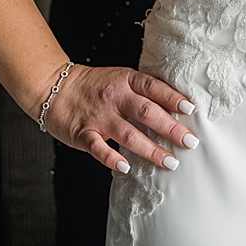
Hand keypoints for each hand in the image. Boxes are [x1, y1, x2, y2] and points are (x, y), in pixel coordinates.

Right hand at [37, 63, 198, 173]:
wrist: (54, 86)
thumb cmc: (94, 85)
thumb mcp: (121, 78)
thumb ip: (143, 91)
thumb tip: (176, 107)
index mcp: (126, 80)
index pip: (154, 88)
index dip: (173, 98)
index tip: (191, 110)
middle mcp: (115, 97)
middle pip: (147, 113)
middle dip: (171, 129)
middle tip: (190, 142)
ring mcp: (99, 116)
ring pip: (129, 134)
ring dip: (151, 150)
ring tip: (170, 161)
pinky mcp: (82, 133)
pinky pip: (98, 148)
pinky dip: (112, 158)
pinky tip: (126, 167)